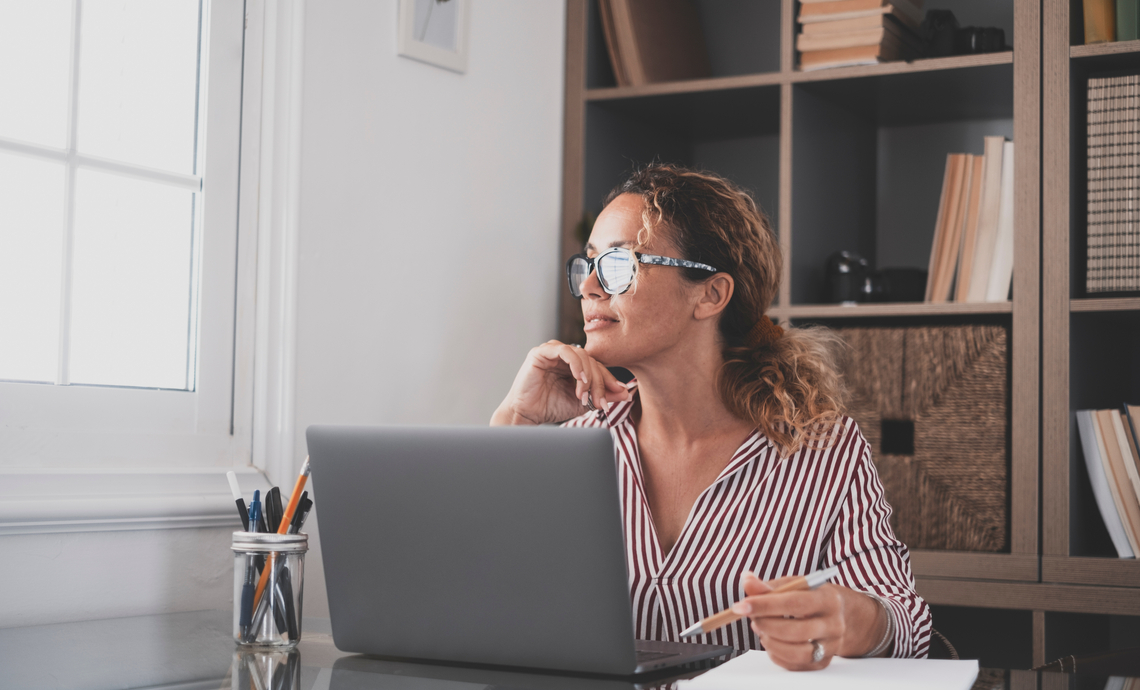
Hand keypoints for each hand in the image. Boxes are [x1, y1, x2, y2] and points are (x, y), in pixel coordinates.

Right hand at [490, 341, 632, 425]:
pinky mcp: (541, 352)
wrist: (527, 415)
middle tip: (599, 401)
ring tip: (584, 394)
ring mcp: (553, 352)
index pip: (598, 367)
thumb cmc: (551, 407)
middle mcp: (565, 356)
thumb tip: (625, 393)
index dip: (609, 380)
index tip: (619, 395)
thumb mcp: (583, 403)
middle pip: (592, 361)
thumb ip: (603, 396)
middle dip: (598, 382)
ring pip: (581, 355)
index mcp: (574, 365)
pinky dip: (575, 363)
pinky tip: (579, 378)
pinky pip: (564, 351)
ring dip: (587, 376)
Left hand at [730, 571, 886, 670]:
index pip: (795, 603)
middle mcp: (834, 625)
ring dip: (771, 642)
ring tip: (762, 629)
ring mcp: (831, 646)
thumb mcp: (793, 585)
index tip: (742, 606)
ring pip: (797, 653)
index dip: (765, 605)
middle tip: (752, 618)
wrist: (838, 614)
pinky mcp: (823, 662)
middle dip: (767, 625)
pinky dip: (776, 654)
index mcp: (828, 600)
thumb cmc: (810, 597)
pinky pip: (795, 665)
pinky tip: (771, 641)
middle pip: (796, 631)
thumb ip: (768, 585)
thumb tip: (746, 580)